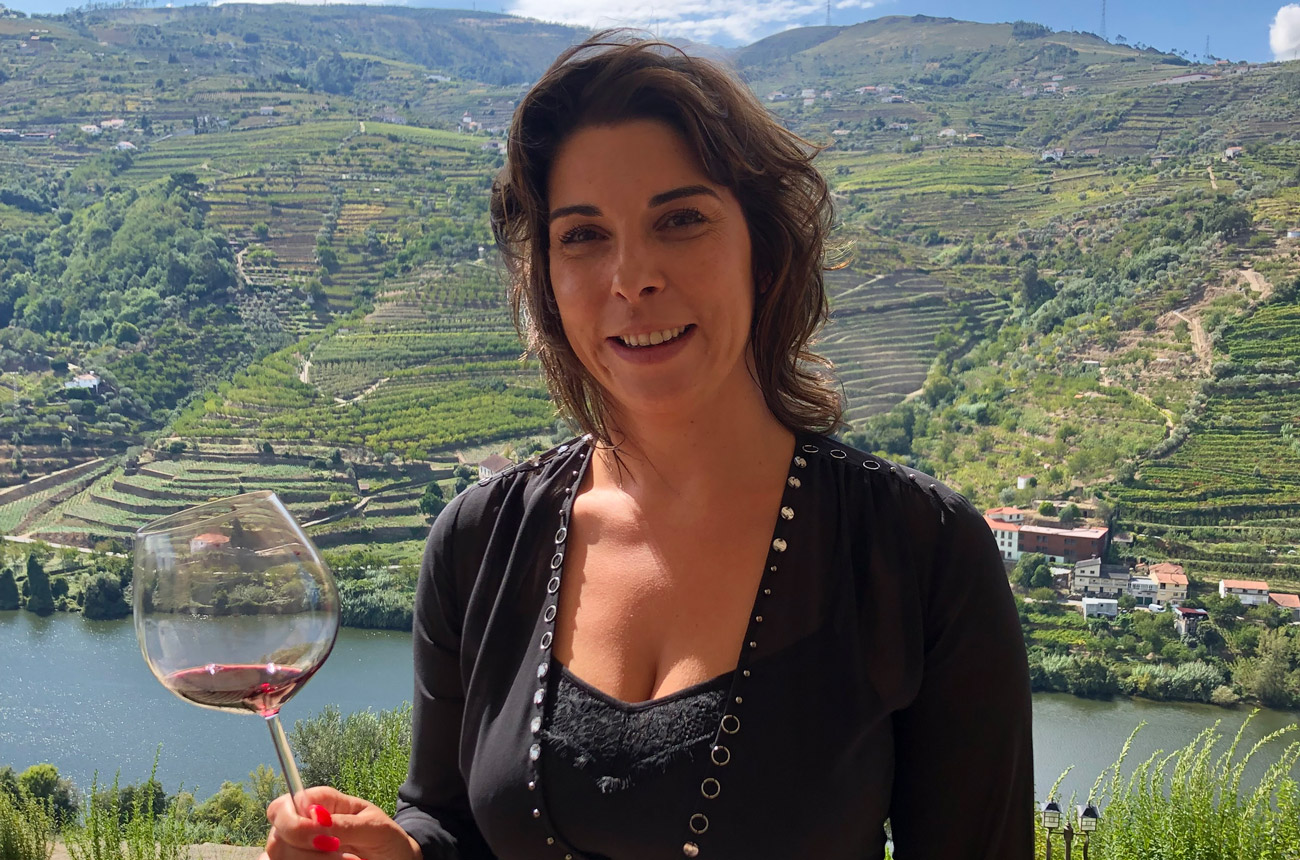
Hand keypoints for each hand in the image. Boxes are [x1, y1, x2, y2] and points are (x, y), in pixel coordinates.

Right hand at [262, 787, 420, 859]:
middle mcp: (303, 825)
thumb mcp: (374, 828)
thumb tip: (314, 820)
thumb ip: (344, 824)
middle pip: (278, 839)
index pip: (283, 807)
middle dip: (308, 853)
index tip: (321, 840)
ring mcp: (299, 849)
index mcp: (320, 803)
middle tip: (345, 858)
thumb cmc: (386, 839)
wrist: (395, 859)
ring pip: (280, 858)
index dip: (292, 824)